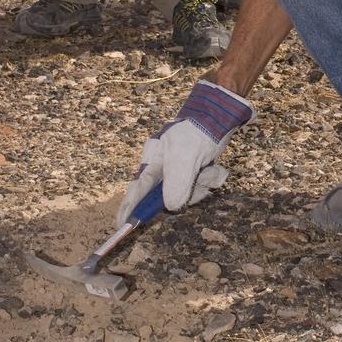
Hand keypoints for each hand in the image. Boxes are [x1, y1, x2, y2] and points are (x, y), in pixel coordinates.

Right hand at [116, 79, 254, 224]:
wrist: (219, 116)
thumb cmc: (197, 132)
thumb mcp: (185, 157)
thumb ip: (177, 182)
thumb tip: (170, 207)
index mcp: (153, 160)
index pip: (137, 188)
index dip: (129, 207)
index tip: (121, 225)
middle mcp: (163, 167)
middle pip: (168, 196)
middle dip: (189, 192)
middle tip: (201, 178)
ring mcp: (179, 170)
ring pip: (187, 192)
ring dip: (203, 183)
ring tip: (210, 168)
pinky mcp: (194, 171)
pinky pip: (201, 186)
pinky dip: (211, 179)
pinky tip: (215, 168)